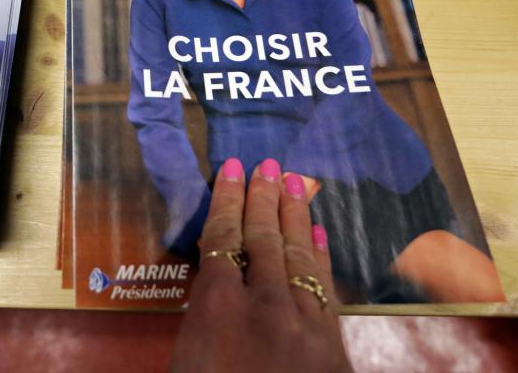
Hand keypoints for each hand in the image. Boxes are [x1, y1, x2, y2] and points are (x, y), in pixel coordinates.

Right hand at [171, 158, 351, 372]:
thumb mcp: (186, 358)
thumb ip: (203, 315)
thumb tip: (217, 282)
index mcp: (218, 306)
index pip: (222, 238)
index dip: (226, 200)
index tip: (231, 169)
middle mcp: (263, 304)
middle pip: (263, 238)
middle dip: (263, 198)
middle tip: (267, 164)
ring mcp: (303, 323)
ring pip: (298, 256)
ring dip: (295, 216)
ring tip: (294, 182)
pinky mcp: (330, 345)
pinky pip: (325, 289)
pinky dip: (321, 258)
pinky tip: (319, 235)